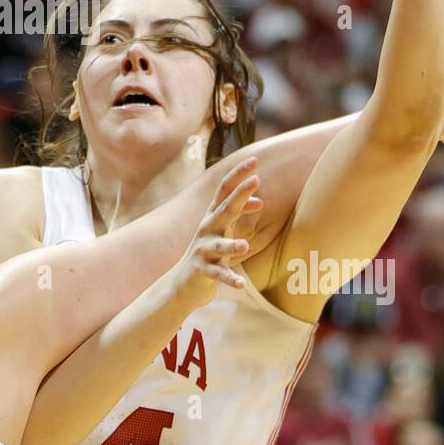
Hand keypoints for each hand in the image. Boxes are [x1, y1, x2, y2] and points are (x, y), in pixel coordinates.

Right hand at [173, 158, 263, 307]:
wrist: (182, 282)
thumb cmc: (209, 252)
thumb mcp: (225, 231)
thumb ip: (240, 214)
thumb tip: (261, 201)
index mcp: (213, 217)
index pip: (225, 190)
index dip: (239, 174)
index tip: (255, 160)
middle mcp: (207, 229)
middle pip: (225, 209)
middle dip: (240, 194)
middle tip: (256, 180)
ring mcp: (203, 250)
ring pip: (218, 246)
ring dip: (230, 245)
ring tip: (243, 246)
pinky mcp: (202, 271)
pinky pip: (217, 275)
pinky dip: (229, 279)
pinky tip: (241, 284)